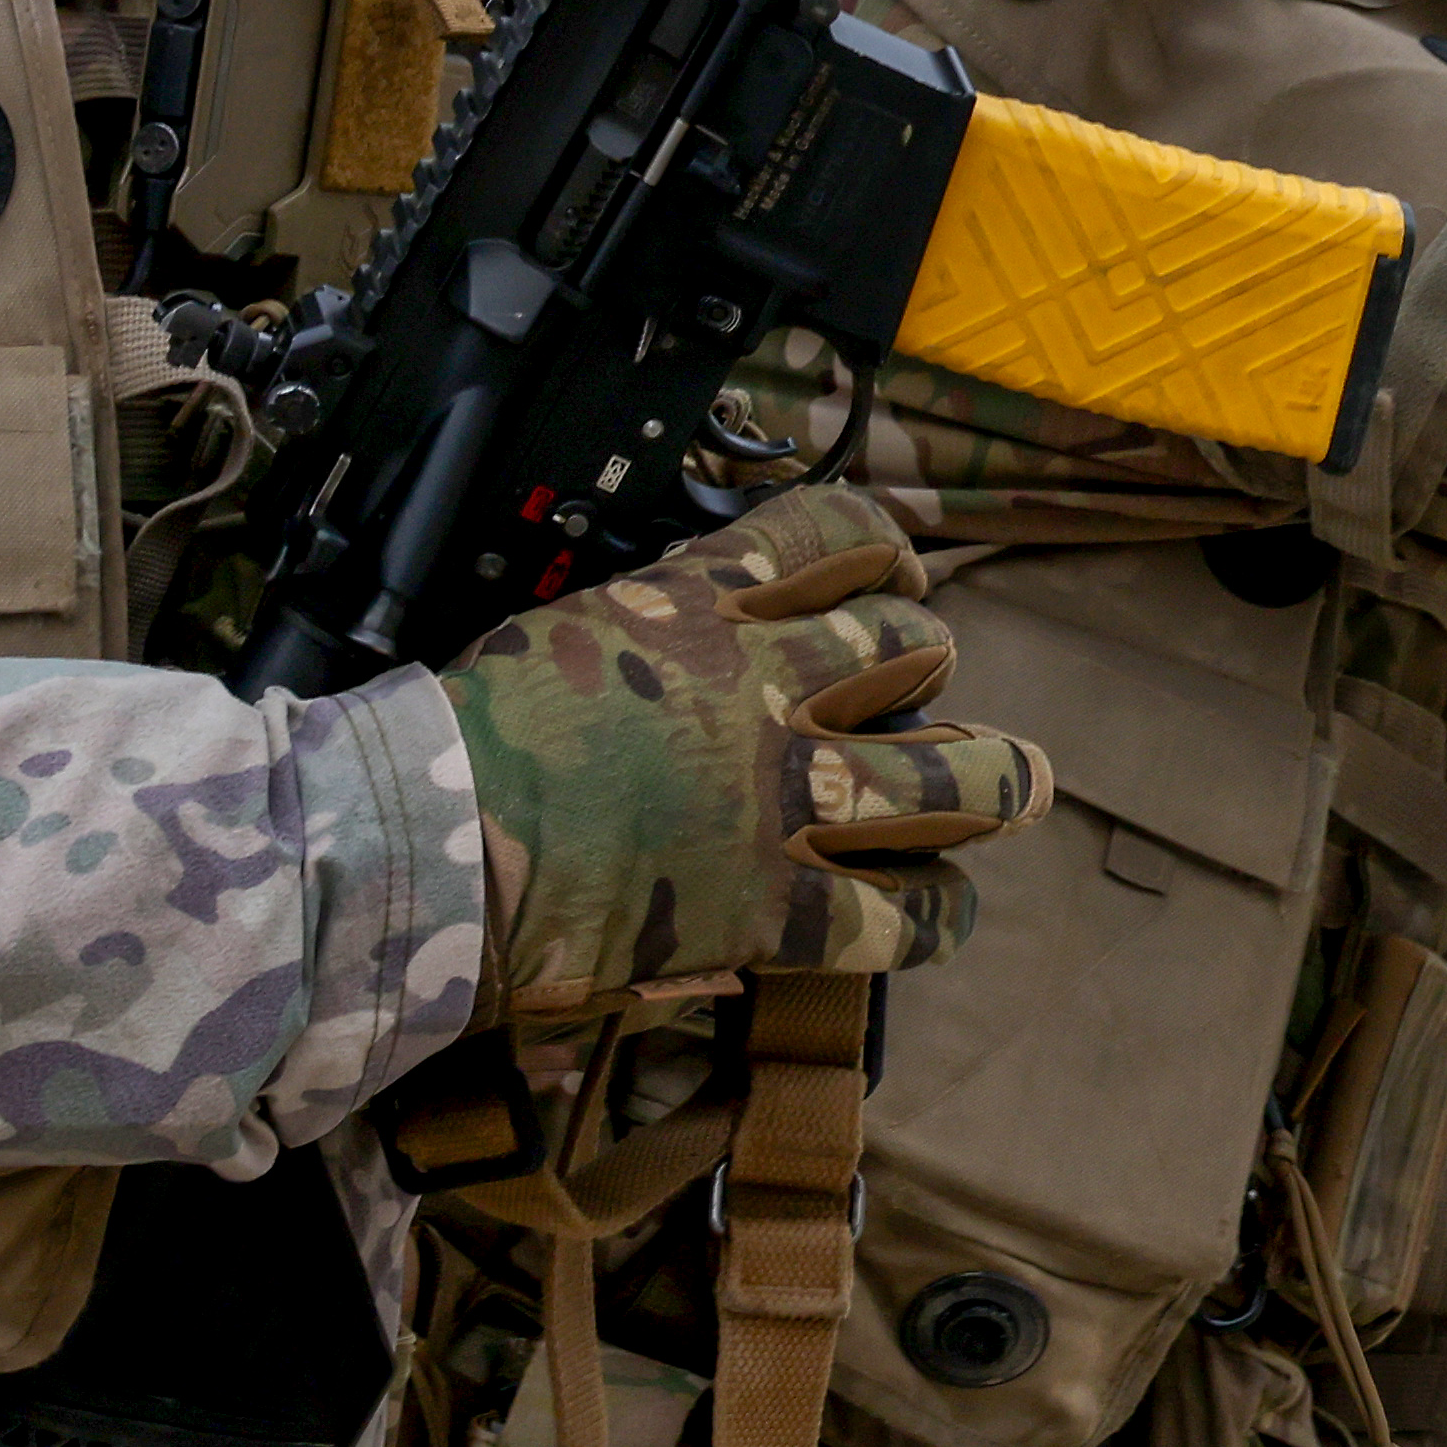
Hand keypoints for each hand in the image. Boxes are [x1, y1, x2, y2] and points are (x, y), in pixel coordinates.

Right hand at [441, 482, 1050, 1021]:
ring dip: (997, 780)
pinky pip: (899, 914)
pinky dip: (934, 914)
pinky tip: (941, 912)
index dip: (886, 549)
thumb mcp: (565, 632)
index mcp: (703, 603)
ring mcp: (783, 799)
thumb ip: (647, 629)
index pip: (834, 532)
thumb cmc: (463, 738)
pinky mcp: (775, 907)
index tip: (897, 572)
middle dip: (931, 666)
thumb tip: (679, 633)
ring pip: (951, 779)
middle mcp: (766, 685)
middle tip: (935, 690)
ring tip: (1018, 784)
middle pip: (910, 652)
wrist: (428, 839)